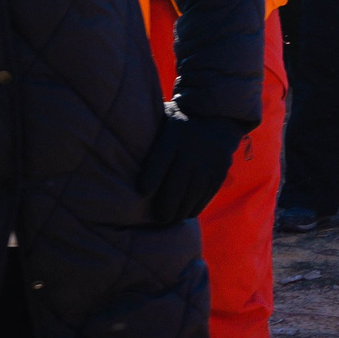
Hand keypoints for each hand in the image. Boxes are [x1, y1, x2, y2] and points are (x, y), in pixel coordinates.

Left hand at [141, 106, 249, 224]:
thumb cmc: (178, 124)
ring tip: (169, 220)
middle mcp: (193, 150)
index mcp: (174, 135)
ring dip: (179, 212)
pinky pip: (205, 196)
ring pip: (191, 195)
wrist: (217, 117)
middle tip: (158, 219)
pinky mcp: (219, 172)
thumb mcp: (161, 121)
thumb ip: (146, 138)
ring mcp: (208, 163)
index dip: (150, 179)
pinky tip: (185, 214)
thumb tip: (119, 153)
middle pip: (176, 185)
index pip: (160, 160)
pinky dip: (195, 208)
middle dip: (165, 207)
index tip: (142, 193)